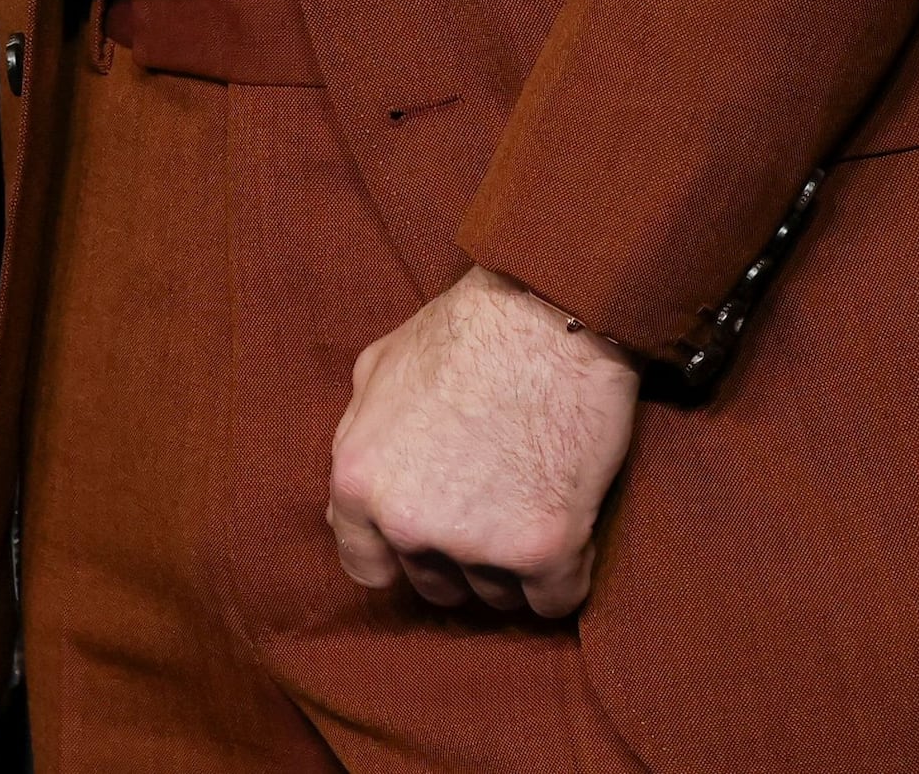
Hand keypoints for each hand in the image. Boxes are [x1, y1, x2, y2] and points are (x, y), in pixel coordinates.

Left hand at [327, 263, 639, 615]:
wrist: (549, 317)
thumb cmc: (464, 334)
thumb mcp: (377, 370)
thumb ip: (358, 442)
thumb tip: (351, 501)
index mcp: (359, 481)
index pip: (365, 566)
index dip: (397, 557)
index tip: (426, 544)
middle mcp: (408, 522)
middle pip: (434, 585)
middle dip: (457, 556)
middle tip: (490, 506)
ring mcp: (477, 542)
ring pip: (494, 596)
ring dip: (511, 565)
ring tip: (529, 500)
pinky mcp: (545, 550)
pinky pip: (553, 602)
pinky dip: (563, 577)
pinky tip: (567, 532)